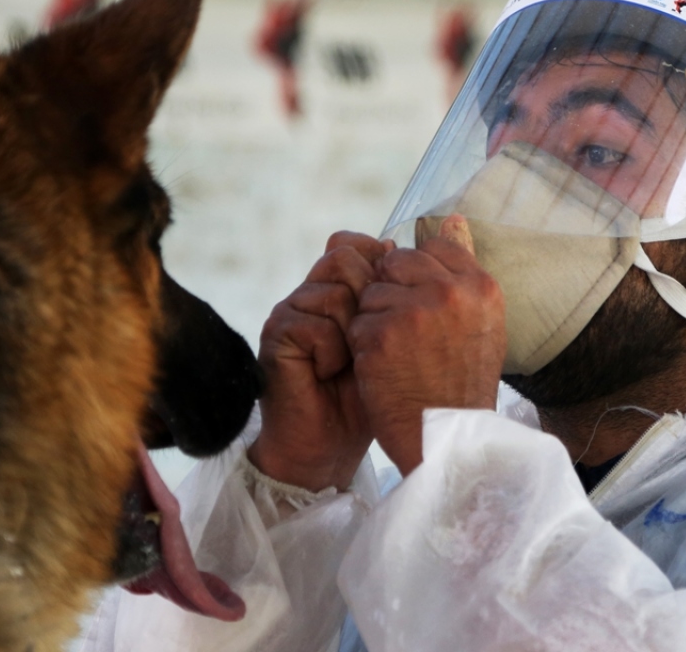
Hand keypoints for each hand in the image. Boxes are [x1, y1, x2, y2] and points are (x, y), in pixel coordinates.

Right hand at [248, 232, 391, 490]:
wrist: (330, 443)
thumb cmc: (367, 395)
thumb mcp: (394, 341)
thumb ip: (400, 296)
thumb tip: (409, 241)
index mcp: (335, 286)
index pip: (355, 245)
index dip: (379, 271)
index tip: (391, 312)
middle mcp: (310, 291)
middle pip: (344, 257)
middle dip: (369, 300)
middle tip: (368, 343)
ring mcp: (290, 310)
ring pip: (335, 292)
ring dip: (353, 334)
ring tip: (348, 363)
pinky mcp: (277, 333)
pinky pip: (318, 325)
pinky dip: (333, 354)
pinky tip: (329, 374)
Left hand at [348, 216, 505, 475]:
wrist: (448, 442)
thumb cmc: (461, 384)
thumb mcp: (480, 323)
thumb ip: (462, 269)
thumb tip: (451, 216)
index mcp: (481, 287)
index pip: (433, 248)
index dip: (418, 277)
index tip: (423, 310)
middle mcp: (450, 292)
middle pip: (396, 263)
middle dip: (392, 295)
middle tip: (408, 338)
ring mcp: (414, 312)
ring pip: (371, 293)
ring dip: (376, 323)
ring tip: (400, 358)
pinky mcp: (381, 336)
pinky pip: (356, 323)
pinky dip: (363, 348)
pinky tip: (385, 372)